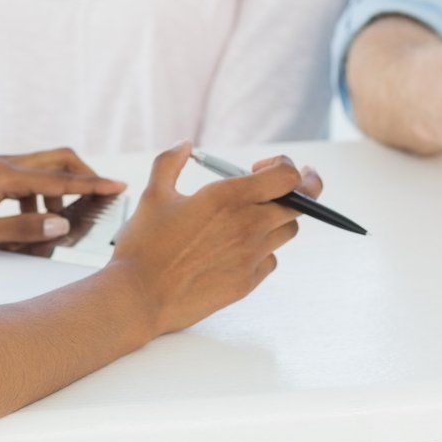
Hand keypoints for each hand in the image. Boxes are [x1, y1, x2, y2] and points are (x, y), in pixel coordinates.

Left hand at [0, 148, 126, 252]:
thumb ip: (22, 230)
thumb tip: (62, 225)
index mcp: (3, 175)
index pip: (60, 179)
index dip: (92, 185)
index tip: (119, 188)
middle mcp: (0, 163)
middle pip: (57, 160)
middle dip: (81, 179)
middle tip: (98, 202)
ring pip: (39, 173)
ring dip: (54, 197)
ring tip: (50, 231)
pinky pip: (21, 182)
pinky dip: (33, 202)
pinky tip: (24, 228)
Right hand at [108, 143, 322, 336]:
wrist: (139, 296)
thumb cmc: (144, 245)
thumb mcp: (154, 193)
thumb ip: (171, 161)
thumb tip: (185, 145)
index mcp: (229, 198)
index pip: (287, 176)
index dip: (283, 165)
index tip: (259, 167)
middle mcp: (248, 225)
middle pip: (302, 203)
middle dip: (300, 189)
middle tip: (286, 185)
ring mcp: (251, 256)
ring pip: (288, 231)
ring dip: (278, 218)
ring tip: (254, 216)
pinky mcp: (247, 282)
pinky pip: (270, 260)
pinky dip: (263, 249)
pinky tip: (239, 247)